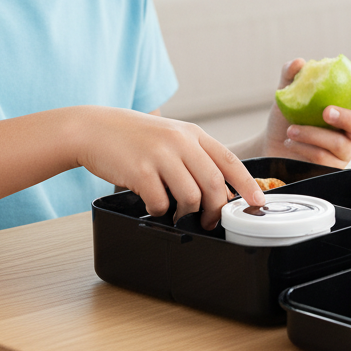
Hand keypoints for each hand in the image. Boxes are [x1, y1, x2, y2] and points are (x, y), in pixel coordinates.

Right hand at [75, 107, 263, 229]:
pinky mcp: (141, 171)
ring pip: (191, 197)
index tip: (258, 203)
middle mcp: (180, 142)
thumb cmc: (132, 137)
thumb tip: (218, 191)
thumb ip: (193, 157)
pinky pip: (161, 203)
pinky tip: (154, 205)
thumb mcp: (169, 137)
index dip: (247, 185)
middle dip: (216, 210)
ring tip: (179, 213)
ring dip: (188, 213)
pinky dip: (160, 211)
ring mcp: (161, 155)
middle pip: (214, 185)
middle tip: (211, 222)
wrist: (93, 129)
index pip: (230, 161)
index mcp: (192, 134)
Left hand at [262, 58, 350, 167]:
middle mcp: (350, 132)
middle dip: (346, 117)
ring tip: (291, 130)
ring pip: (339, 144)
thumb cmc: (286, 118)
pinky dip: (305, 147)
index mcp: (347, 109)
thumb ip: (292, 76)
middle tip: (326, 112)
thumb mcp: (287, 94)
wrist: (271, 145)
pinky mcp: (331, 169)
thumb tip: (299, 63)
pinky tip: (290, 141)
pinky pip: (324, 159)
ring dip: (313, 134)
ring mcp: (342, 152)